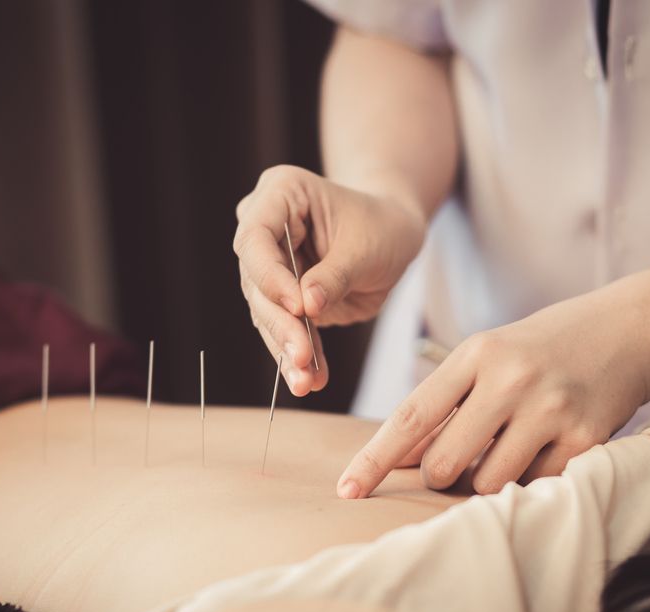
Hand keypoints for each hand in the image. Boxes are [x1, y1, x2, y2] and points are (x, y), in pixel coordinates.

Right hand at [234, 165, 424, 395]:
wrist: (393, 236)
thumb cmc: (383, 226)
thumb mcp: (368, 247)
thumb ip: (336, 275)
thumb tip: (307, 308)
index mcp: (280, 194)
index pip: (256, 237)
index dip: (271, 276)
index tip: (299, 307)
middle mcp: (264, 227)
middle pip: (256, 280)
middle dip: (281, 323)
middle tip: (301, 356)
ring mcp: (270, 265)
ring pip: (265, 312)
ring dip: (285, 348)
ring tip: (305, 380)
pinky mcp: (281, 298)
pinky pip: (282, 329)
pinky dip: (297, 356)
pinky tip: (310, 379)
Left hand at [336, 284, 649, 497]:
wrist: (630, 327)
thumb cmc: (543, 346)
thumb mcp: (489, 355)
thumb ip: (446, 402)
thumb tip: (403, 460)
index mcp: (476, 354)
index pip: (411, 417)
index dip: (375, 459)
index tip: (347, 488)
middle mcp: (509, 379)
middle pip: (444, 463)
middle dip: (439, 476)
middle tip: (458, 459)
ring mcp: (549, 409)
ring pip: (488, 482)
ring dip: (487, 480)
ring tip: (512, 445)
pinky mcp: (585, 437)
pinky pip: (536, 485)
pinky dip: (531, 478)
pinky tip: (547, 445)